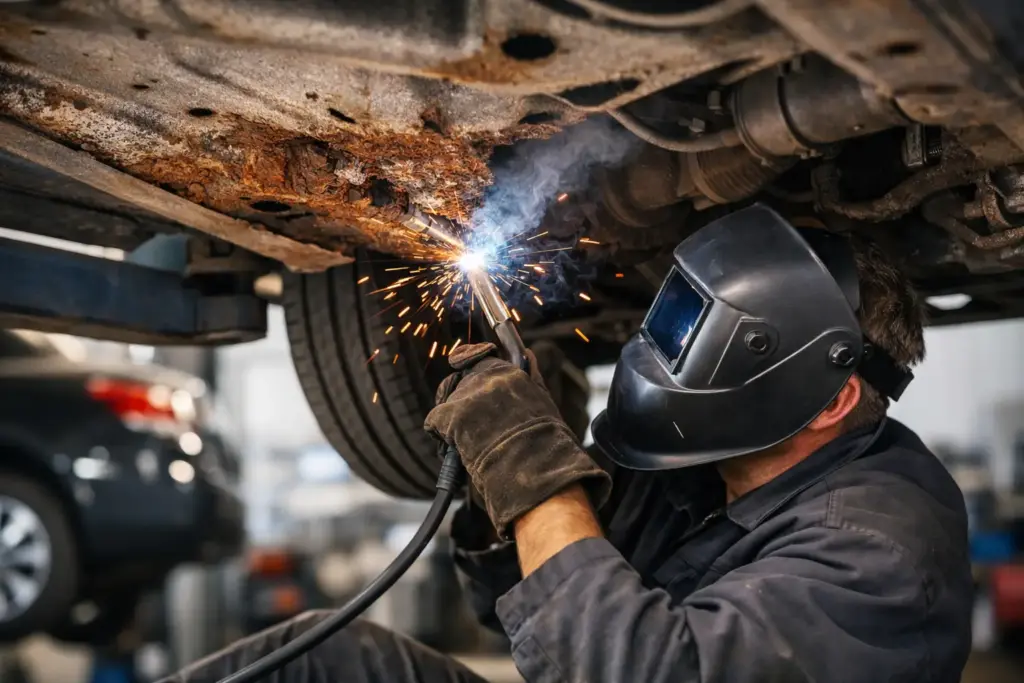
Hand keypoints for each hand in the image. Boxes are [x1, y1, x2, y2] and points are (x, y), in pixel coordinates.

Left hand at [425, 343, 610, 536]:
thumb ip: (531, 375)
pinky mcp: (451, 415)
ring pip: (448, 402)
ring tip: (471, 444)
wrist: (535, 471)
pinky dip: (440, 436)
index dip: (470, 369)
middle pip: (461, 382)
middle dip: (464, 403)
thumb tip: (528, 353)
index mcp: (510, 372)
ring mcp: (468, 396)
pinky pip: (434, 421)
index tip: (464, 373)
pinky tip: (457, 450)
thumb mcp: (543, 402)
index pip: (479, 358)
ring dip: (454, 420)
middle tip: (476, 428)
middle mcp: (487, 378)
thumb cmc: (545, 444)